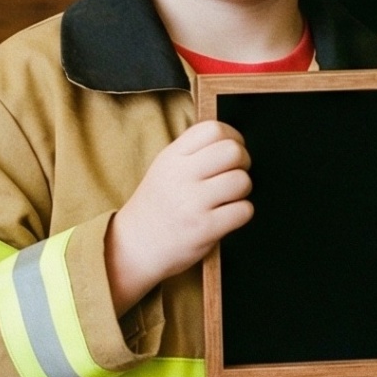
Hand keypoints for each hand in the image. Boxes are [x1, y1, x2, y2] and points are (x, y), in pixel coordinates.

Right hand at [104, 120, 252, 311]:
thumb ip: (192, 152)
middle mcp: (181, 176)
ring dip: (243, 190)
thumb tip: (232, 141)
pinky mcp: (204, 228)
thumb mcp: (164, 169)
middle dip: (243, 162)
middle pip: (233, 151)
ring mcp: (193, 203)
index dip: (232, 136)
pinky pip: (243, 210)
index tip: (232, 150)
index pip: (213, 129)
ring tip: (229, 198)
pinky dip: (242, 213)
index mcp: (172, 157)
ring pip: (242, 181)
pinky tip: (228, 216)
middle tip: (234, 174)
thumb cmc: (157, 206)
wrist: (133, 247)